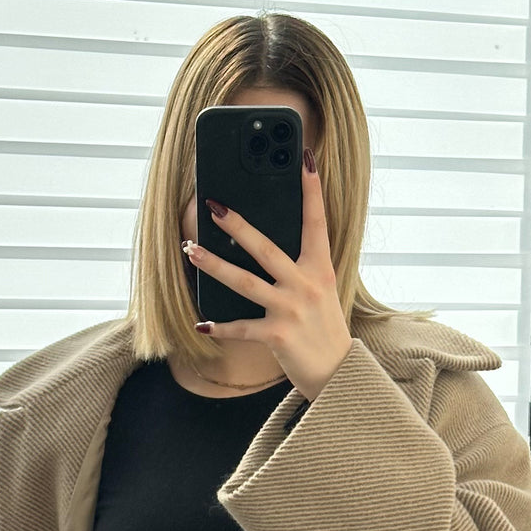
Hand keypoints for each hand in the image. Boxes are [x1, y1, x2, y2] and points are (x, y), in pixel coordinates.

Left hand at [181, 150, 353, 401]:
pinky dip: (220, 327)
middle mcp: (306, 285)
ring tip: (191, 250)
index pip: (317, 220)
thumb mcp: (322, 290)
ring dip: (213, 265)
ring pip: (244, 282)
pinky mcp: (277, 336)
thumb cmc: (324, 328)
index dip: (312, 188)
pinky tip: (202, 323)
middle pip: (266, 248)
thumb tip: (264, 243)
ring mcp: (290, 310)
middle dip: (237, 225)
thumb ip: (300, 267)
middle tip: (213, 206)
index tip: (304, 156)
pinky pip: (241, 328)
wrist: (339, 374)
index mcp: (320, 268)